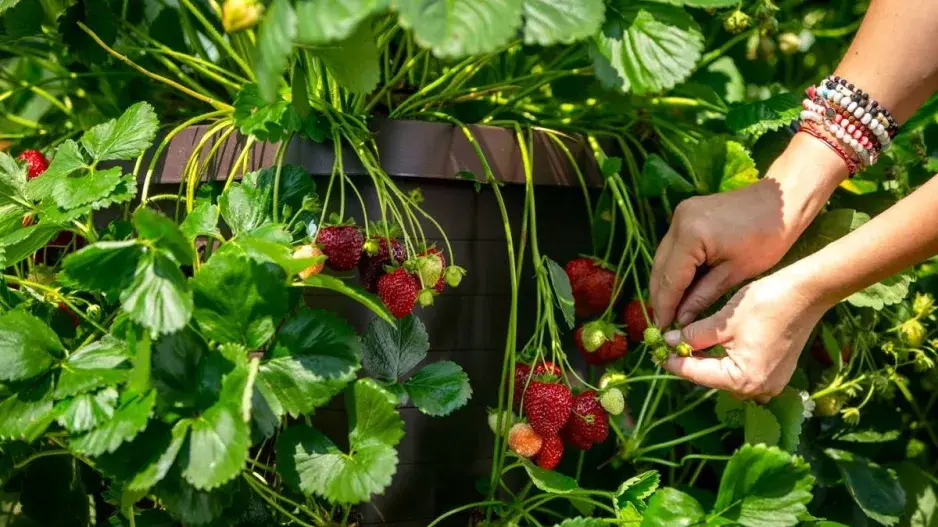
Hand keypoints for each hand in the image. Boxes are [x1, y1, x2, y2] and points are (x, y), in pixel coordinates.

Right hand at [649, 135, 847, 328]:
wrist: (780, 202)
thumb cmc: (767, 238)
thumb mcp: (735, 273)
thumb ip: (703, 296)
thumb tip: (681, 319)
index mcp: (691, 236)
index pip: (670, 279)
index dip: (665, 306)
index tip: (662, 329)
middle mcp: (678, 222)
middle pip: (660, 267)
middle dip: (660, 296)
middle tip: (661, 323)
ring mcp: (679, 215)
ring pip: (662, 257)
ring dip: (664, 282)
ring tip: (668, 309)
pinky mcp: (684, 214)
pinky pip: (672, 247)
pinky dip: (674, 267)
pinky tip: (678, 285)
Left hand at [660, 268, 828, 400]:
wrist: (806, 293)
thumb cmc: (765, 305)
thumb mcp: (722, 322)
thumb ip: (693, 336)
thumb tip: (668, 342)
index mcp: (742, 380)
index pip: (696, 374)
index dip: (673, 362)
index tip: (655, 352)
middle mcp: (757, 390)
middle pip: (710, 378)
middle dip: (689, 361)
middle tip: (668, 345)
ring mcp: (769, 384)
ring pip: (725, 376)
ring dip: (706, 361)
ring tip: (685, 343)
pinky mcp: (775, 374)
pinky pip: (741, 372)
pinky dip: (725, 360)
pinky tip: (711, 345)